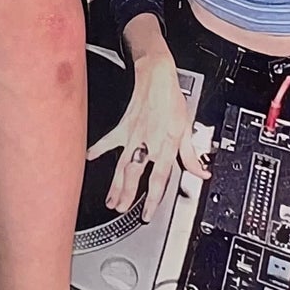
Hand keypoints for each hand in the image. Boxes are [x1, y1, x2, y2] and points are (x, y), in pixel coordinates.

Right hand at [89, 27, 208, 220]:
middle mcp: (147, 143)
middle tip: (119, 210)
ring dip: (114, 183)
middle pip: (135, 176)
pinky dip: (97, 149)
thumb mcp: (188, 128)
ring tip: (109, 198)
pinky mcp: (122, 126)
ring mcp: (132, 136)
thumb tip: (201, 172)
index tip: (146, 213)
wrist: (156, 76)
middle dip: (126, 195)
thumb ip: (192, 154)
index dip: (152, 199)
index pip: (159, 180)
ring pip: (121, 164)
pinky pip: (108, 141)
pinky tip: (89, 159)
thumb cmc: (172, 99)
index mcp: (166, 146)